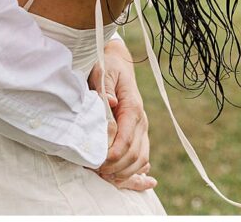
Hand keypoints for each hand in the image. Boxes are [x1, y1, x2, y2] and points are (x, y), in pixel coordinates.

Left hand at [91, 38, 155, 193]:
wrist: (119, 63)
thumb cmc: (108, 67)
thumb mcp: (103, 71)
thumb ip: (104, 86)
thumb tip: (110, 102)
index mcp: (132, 107)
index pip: (127, 139)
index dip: (114, 155)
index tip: (98, 163)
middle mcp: (141, 120)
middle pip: (135, 154)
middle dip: (117, 168)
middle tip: (97, 172)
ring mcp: (143, 128)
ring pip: (141, 159)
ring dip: (124, 173)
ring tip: (105, 176)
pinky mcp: (140, 133)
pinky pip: (142, 157)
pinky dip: (132, 171)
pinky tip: (120, 177)